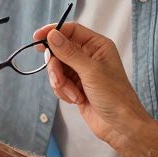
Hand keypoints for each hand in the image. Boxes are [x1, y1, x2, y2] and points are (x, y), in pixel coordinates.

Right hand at [34, 22, 156, 156]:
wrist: (120, 126)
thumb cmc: (114, 96)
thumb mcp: (90, 71)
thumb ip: (69, 52)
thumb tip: (52, 35)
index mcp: (97, 46)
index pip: (71, 30)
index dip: (53, 32)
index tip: (37, 38)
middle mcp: (89, 56)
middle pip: (59, 50)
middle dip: (56, 66)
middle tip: (58, 77)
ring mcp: (81, 72)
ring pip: (57, 68)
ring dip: (60, 82)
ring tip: (73, 94)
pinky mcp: (75, 87)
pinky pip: (59, 82)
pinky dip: (63, 91)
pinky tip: (76, 100)